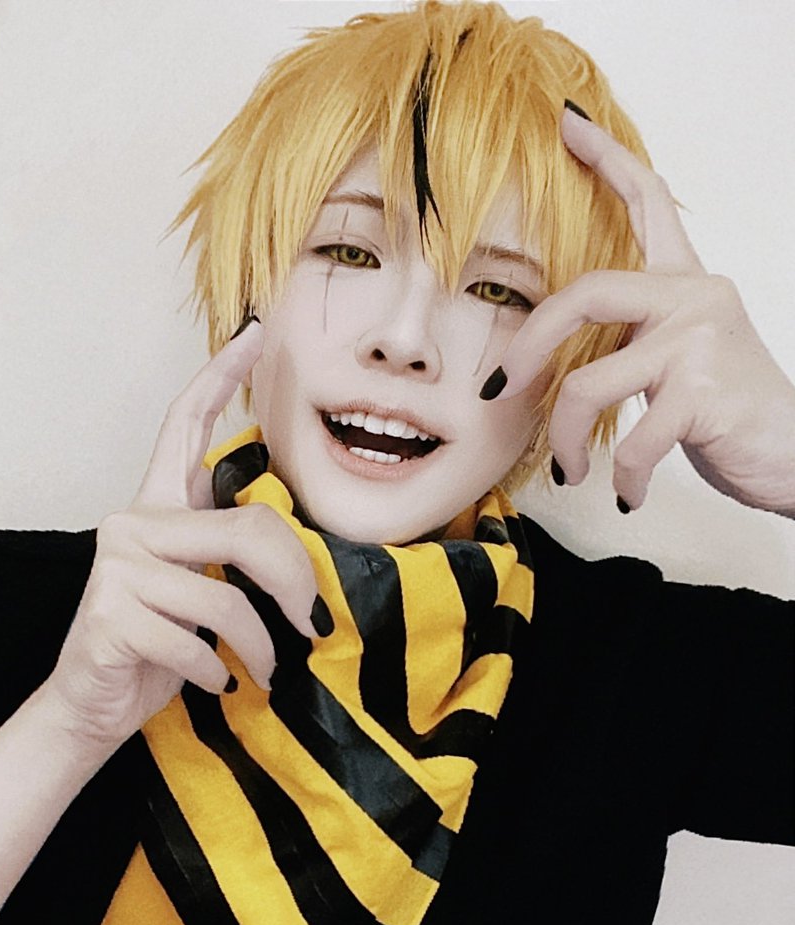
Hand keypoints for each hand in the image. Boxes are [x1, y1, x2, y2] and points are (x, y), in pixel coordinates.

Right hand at [43, 321, 318, 747]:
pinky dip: (221, 672)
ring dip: (260, 647)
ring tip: (265, 671)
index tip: (253, 335)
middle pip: (247, 530)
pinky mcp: (110, 614)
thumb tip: (303, 561)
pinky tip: (219, 683)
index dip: (219, 377)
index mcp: (156, 507)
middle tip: (311, 624)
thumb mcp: (200, 590)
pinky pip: (197, 641)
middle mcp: (132, 523)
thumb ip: (230, 555)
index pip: (184, 425)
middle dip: (295, 583)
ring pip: (226, 597)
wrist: (93, 705)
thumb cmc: (157, 645)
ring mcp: (116, 566)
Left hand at [489, 106, 794, 516]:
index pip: (649, 203)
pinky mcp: (705, 393)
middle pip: (584, 295)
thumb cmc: (728, 414)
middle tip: (501, 389)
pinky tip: (626, 494)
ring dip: (565, 438)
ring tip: (574, 469)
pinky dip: (618, 477)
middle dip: (528, 347)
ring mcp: (700, 341)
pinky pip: (631, 440)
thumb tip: (550, 353)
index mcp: (685, 284)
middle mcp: (694, 296)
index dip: (608, 159)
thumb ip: (632, 338)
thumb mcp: (677, 362)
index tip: (568, 125)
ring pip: (589, 383)